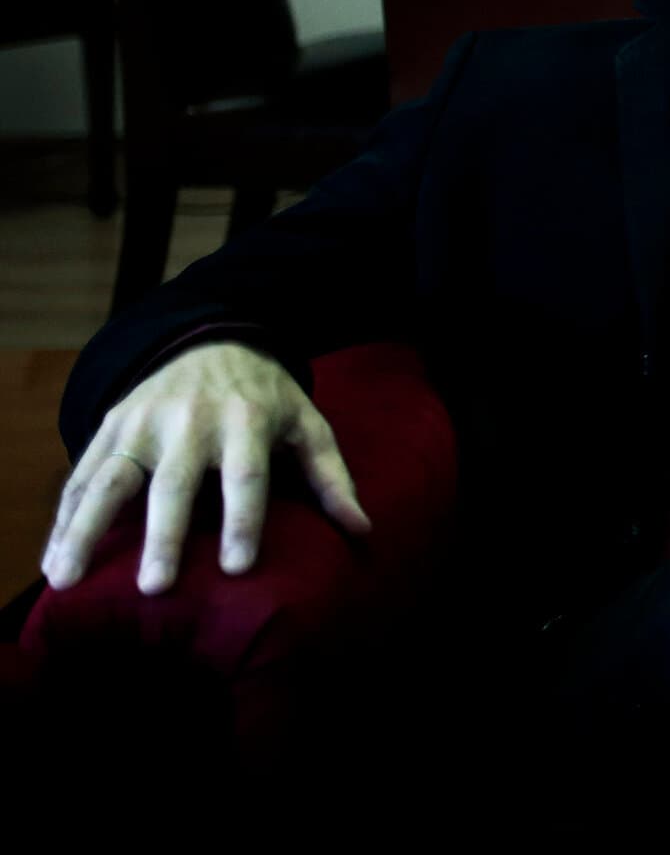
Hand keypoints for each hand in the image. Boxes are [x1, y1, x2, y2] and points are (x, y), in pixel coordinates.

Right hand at [41, 341, 369, 595]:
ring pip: (111, 477)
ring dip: (87, 529)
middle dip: (165, 534)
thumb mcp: (305, 423)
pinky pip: (83, 473)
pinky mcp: (112, 424)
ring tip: (68, 578)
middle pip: (176, 481)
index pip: (246, 474)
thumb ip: (331, 476)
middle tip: (156, 586)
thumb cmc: (266, 395)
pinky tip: (54, 557)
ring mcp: (145, 421)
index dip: (243, 519)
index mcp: (246, 419)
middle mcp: (191, 420)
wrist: (212, 338)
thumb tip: (361, 528)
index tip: (236, 566)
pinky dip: (64, 516)